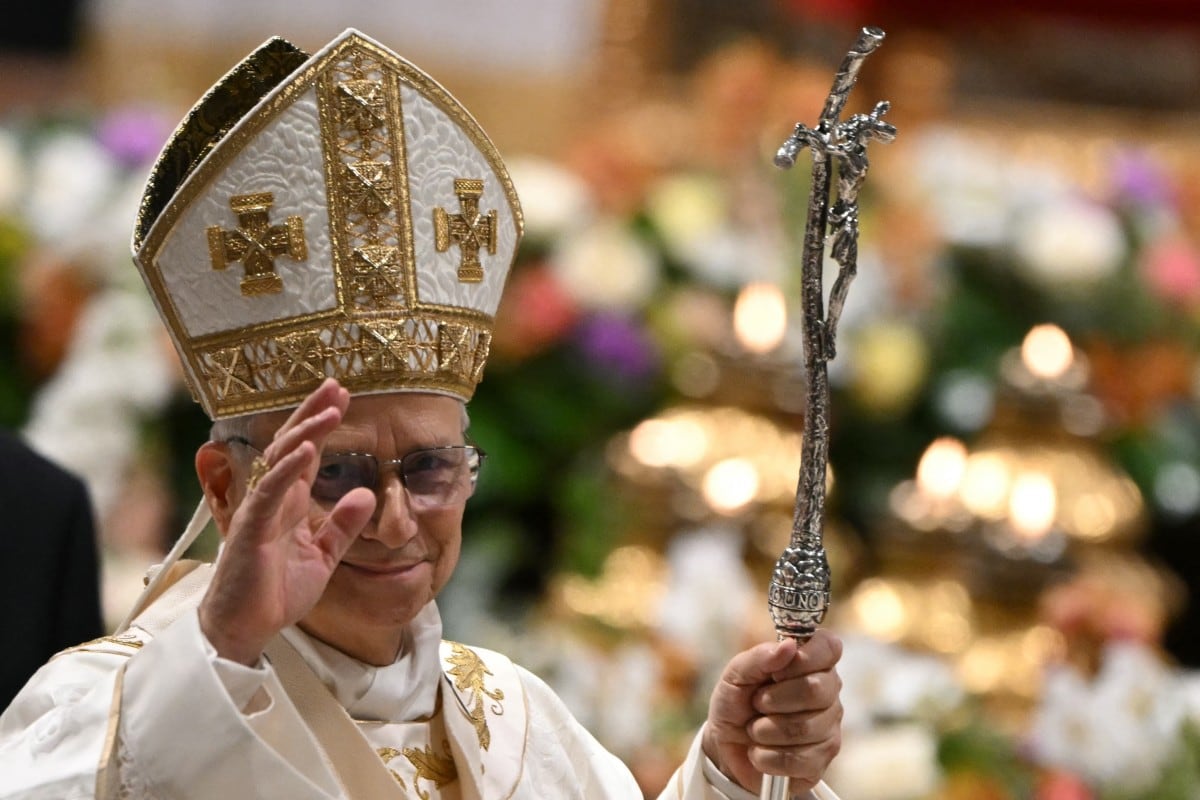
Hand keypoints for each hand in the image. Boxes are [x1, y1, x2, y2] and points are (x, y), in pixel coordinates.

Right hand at [198, 379, 376, 664]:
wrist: (246, 628)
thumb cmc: (277, 591)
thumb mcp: (324, 555)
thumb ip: (343, 525)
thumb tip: (365, 493)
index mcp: (289, 502)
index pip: (306, 452)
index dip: (321, 422)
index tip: (342, 396)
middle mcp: (272, 499)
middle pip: (292, 443)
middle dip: (313, 413)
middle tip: (336, 384)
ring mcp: (259, 510)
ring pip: (281, 460)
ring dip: (306, 431)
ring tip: (330, 408)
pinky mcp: (250, 529)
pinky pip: (270, 493)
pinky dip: (287, 470)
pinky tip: (306, 450)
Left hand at [702, 630, 842, 792]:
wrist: (726, 745)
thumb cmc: (736, 701)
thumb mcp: (736, 674)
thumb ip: (759, 657)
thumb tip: (789, 646)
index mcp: (812, 662)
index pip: (829, 648)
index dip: (803, 658)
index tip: (776, 672)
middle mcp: (828, 692)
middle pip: (814, 690)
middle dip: (773, 699)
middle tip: (757, 703)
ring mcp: (829, 727)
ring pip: (804, 728)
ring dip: (765, 730)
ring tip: (755, 728)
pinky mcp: (821, 760)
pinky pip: (799, 759)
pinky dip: (767, 756)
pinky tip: (761, 751)